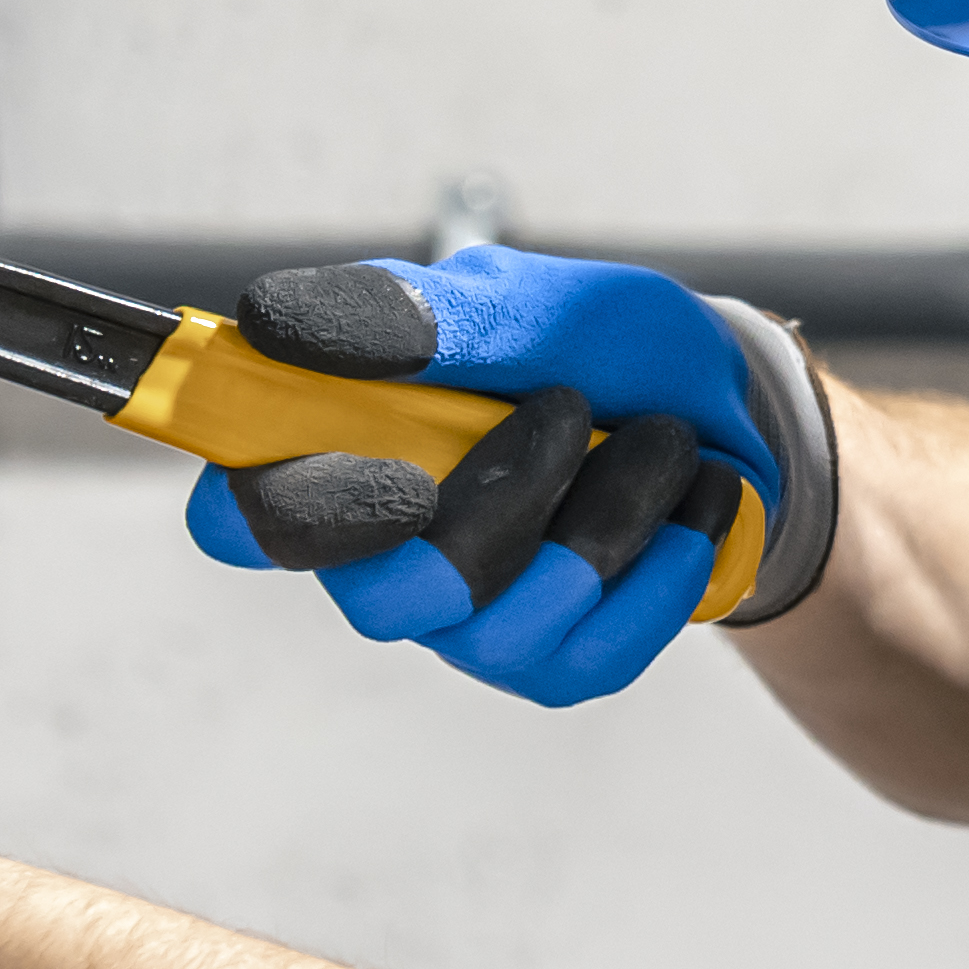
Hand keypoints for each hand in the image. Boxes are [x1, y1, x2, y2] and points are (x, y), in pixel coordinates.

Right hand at [184, 248, 836, 706]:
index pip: (239, 518)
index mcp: (341, 458)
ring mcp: (466, 626)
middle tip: (566, 407)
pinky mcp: (554, 667)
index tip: (384, 462)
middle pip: (378, 600)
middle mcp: (383, 559)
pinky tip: (691, 502)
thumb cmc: (594, 345)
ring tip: (660, 436)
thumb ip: (404, 316)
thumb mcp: (517, 301)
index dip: (271, 511)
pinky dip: (661, 563)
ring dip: (605, 512)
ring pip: (499, 623)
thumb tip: (268, 322)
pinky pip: (593, 651)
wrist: (729, 406)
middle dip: (492, 507)